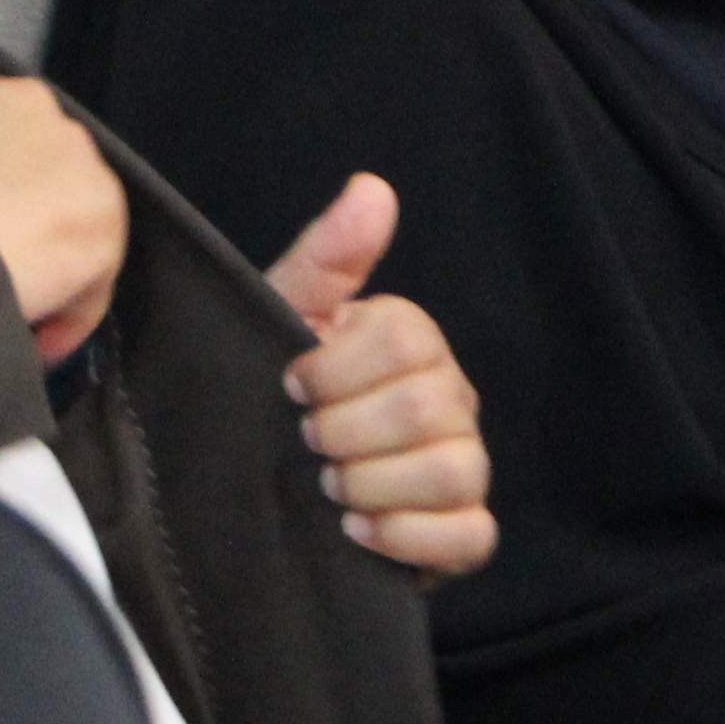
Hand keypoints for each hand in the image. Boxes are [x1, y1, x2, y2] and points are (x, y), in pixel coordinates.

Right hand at [0, 71, 127, 361]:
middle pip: (41, 172)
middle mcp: (31, 105)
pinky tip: (36, 341)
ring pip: (73, 220)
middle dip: (23, 224)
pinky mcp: (105, 211)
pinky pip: (94, 273)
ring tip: (12, 313)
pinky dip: (71, 313)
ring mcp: (76, 155)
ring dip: (49, 266)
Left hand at [265, 174, 496, 578]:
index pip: (408, 338)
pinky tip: (357, 529)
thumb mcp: (281, 319)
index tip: (289, 385)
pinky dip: (409, 536)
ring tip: (327, 486)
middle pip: (427, 407)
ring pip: (455, 471)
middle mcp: (451, 401)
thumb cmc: (274, 393)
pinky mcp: (461, 534)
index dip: (337, 368)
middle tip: (305, 439)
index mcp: (412, 345)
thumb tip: (372, 187)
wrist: (254, 486)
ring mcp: (463, 468)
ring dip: (373, 483)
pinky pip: (470, 535)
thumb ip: (325, 258)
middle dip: (347, 429)